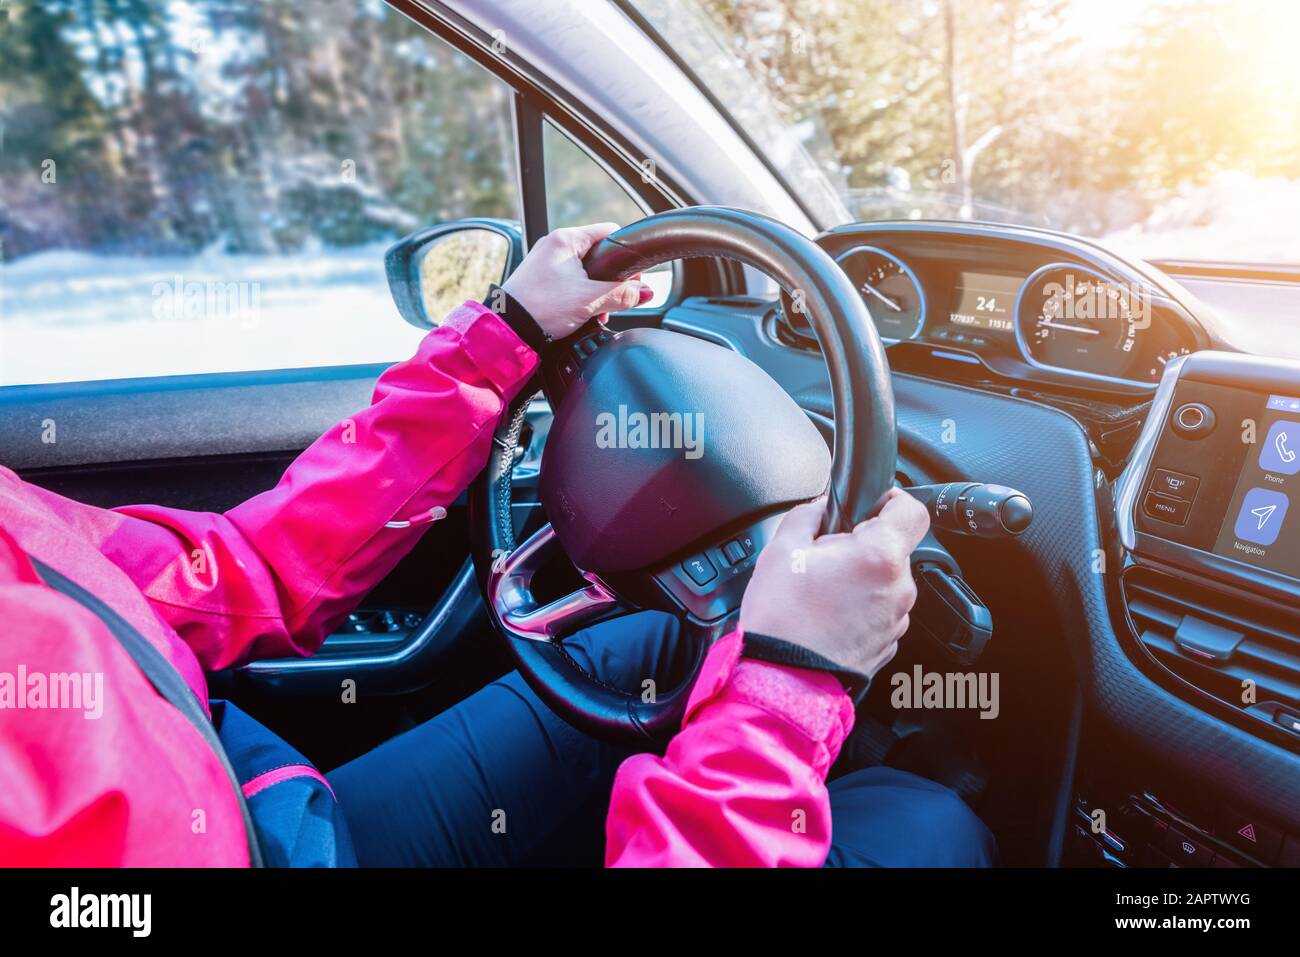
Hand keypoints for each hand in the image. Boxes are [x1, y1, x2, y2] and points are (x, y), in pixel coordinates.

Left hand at [501, 223, 651, 339]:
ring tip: (599, 311)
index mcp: (566, 240)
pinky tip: (584, 314)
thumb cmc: (541, 308)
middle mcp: (554, 245)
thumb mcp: (590, 300)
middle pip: (598, 255)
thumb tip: (645, 293)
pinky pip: (571, 282)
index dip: (626, 254)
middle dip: (612, 280)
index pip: (609, 233)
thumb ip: (622, 294)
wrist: (509, 330)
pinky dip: (582, 295)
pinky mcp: (541, 280)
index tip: (634, 276)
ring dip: (598, 291)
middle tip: (618, 299)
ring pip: (585, 271)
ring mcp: (546, 262)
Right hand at [738, 488, 929, 678]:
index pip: (912, 510)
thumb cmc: (783, 619)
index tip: (870, 506)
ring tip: (822, 591)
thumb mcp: (782, 549)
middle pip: (893, 549)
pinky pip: (879, 612)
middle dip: (863, 546)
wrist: (784, 679)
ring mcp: (897, 619)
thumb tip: (820, 507)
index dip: (891, 501)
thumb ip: (808, 514)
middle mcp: (898, 588)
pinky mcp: (888, 644)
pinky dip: (860, 608)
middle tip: (825, 556)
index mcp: (879, 556)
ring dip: (861, 579)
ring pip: (886, 582)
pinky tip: (828, 615)